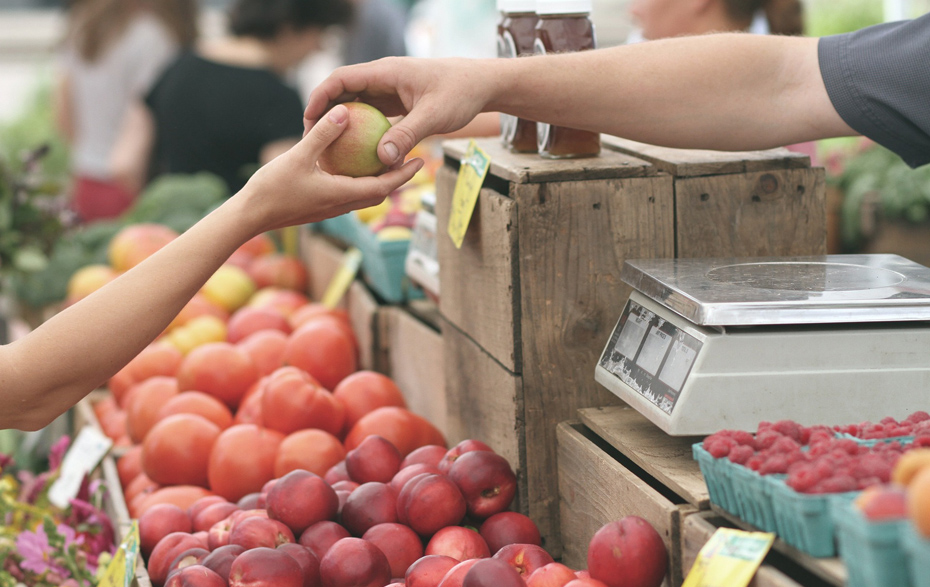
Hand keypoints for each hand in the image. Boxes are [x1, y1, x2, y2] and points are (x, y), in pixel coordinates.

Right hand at [241, 104, 423, 233]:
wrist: (249, 216)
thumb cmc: (272, 188)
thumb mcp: (298, 156)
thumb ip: (323, 134)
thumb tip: (344, 111)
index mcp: (342, 195)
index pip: (383, 187)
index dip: (404, 174)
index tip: (420, 161)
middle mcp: (341, 205)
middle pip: (379, 192)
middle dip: (398, 178)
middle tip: (412, 158)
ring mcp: (330, 208)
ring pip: (363, 194)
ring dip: (379, 180)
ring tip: (387, 160)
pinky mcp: (319, 207)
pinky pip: (347, 193)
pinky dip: (358, 180)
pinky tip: (352, 164)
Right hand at [304, 57, 496, 166]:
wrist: (482, 85)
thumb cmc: (460, 93)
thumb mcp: (434, 116)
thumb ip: (407, 135)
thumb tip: (382, 159)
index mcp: (386, 72)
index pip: (341, 79)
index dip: (320, 97)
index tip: (309, 120)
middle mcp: (383, 78)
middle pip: (343, 91)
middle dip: (325, 113)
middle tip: (312, 140)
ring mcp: (390, 90)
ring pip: (356, 104)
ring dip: (342, 123)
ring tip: (329, 149)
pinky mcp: (397, 102)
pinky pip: (372, 115)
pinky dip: (362, 131)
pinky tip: (357, 154)